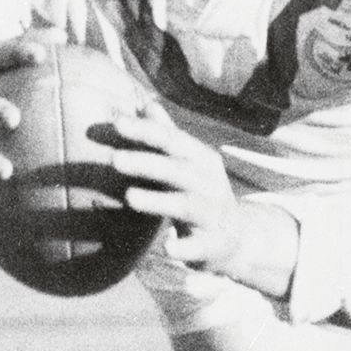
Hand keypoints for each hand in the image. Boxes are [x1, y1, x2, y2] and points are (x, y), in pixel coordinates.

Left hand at [107, 104, 246, 275]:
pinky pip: (195, 247)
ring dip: (158, 201)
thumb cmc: (202, 193)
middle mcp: (209, 184)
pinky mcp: (210, 245)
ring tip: (129, 197)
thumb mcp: (190, 162)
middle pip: (177, 170)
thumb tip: (145, 103)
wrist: (237, 237)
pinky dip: (182, 247)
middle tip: (114, 159)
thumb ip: (168, 134)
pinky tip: (166, 248)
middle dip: (147, 163)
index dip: (146, 131)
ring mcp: (212, 215)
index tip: (117, 123)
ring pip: (185, 206)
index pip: (173, 140)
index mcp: (202, 159)